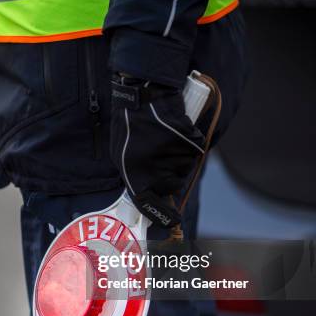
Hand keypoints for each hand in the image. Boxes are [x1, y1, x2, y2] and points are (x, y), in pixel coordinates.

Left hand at [110, 74, 204, 227]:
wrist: (144, 93)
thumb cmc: (130, 122)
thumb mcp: (121, 152)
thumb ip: (133, 174)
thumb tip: (146, 195)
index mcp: (132, 171)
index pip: (146, 202)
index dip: (161, 214)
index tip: (173, 221)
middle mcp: (151, 167)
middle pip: (171, 185)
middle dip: (170, 175)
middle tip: (160, 154)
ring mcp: (170, 155)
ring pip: (183, 168)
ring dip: (177, 157)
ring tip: (163, 138)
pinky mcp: (188, 143)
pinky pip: (193, 152)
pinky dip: (188, 143)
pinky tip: (175, 130)